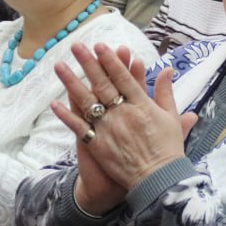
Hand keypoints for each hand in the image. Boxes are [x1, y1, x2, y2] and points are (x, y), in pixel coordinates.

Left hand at [51, 43, 198, 203]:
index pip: (124, 77)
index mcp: (142, 105)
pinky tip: (55, 103)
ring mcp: (109, 129)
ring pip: (87, 101)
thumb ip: (166, 92)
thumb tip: (167, 69)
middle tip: (77, 46)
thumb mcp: (171, 118)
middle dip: (89, 63)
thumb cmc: (167, 149)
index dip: (111, 61)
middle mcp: (124, 113)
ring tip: (59, 65)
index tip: (100, 46)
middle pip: (103, 84)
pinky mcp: (98, 145)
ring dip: (71, 82)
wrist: (158, 180)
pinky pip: (79, 127)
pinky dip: (67, 116)